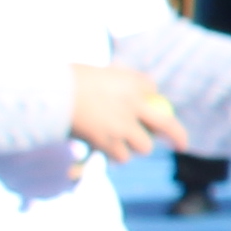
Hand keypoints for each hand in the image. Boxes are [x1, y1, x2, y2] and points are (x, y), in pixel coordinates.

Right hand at [65, 62, 183, 163]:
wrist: (49, 93)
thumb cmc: (64, 81)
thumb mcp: (91, 75)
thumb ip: (110, 86)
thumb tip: (122, 99)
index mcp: (130, 81)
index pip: (150, 89)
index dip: (148, 98)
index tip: (144, 106)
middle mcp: (134, 103)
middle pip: (167, 124)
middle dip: (177, 136)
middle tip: (181, 145)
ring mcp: (124, 124)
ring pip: (143, 146)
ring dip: (134, 147)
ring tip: (117, 141)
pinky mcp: (109, 142)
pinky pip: (121, 156)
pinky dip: (115, 155)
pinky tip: (104, 149)